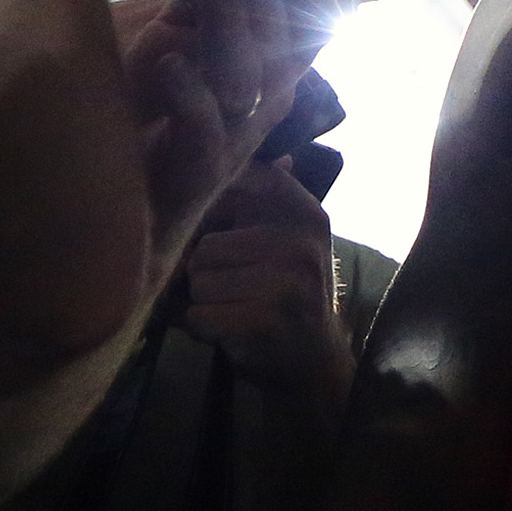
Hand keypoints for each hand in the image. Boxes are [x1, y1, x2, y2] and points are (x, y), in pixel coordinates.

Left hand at [121, 0, 342, 262]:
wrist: (124, 215)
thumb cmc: (159, 116)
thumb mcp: (183, 35)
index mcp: (275, 59)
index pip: (320, 8)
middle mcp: (268, 97)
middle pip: (291, 36)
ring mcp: (237, 137)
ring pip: (250, 80)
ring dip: (235, 30)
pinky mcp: (198, 173)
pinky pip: (205, 131)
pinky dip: (190, 95)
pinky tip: (169, 63)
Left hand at [182, 158, 350, 403]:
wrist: (313, 362)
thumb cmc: (286, 294)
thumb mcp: (287, 240)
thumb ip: (263, 200)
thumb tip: (244, 148)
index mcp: (305, 211)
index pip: (240, 184)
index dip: (210, 208)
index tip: (212, 233)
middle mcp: (301, 238)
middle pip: (205, 246)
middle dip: (202, 273)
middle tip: (225, 288)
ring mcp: (287, 279)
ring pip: (198, 282)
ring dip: (201, 302)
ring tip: (228, 308)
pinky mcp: (267, 318)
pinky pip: (199, 316)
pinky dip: (201, 328)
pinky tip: (225, 330)